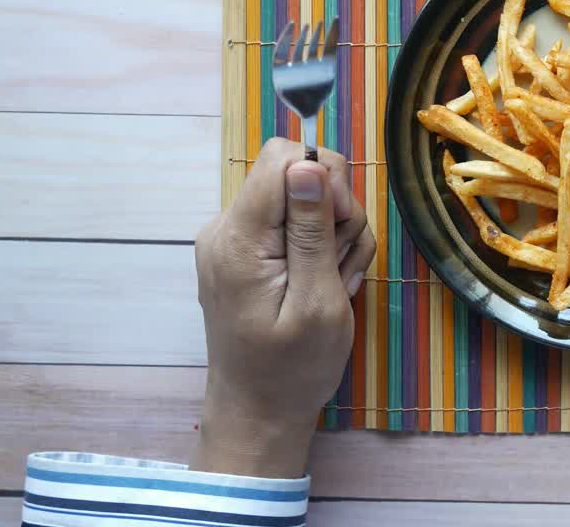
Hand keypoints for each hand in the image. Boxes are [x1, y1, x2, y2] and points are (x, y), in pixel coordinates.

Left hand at [191, 138, 375, 477]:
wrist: (260, 411)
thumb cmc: (293, 368)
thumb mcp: (317, 301)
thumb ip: (311, 231)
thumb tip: (309, 166)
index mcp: (239, 238)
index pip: (283, 158)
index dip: (326, 181)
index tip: (340, 229)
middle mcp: (228, 227)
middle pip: (298, 175)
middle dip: (336, 213)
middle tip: (341, 266)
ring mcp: (236, 238)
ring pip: (305, 199)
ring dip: (335, 236)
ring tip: (334, 285)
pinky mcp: (249, 250)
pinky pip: (295, 224)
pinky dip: (321, 248)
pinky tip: (324, 285)